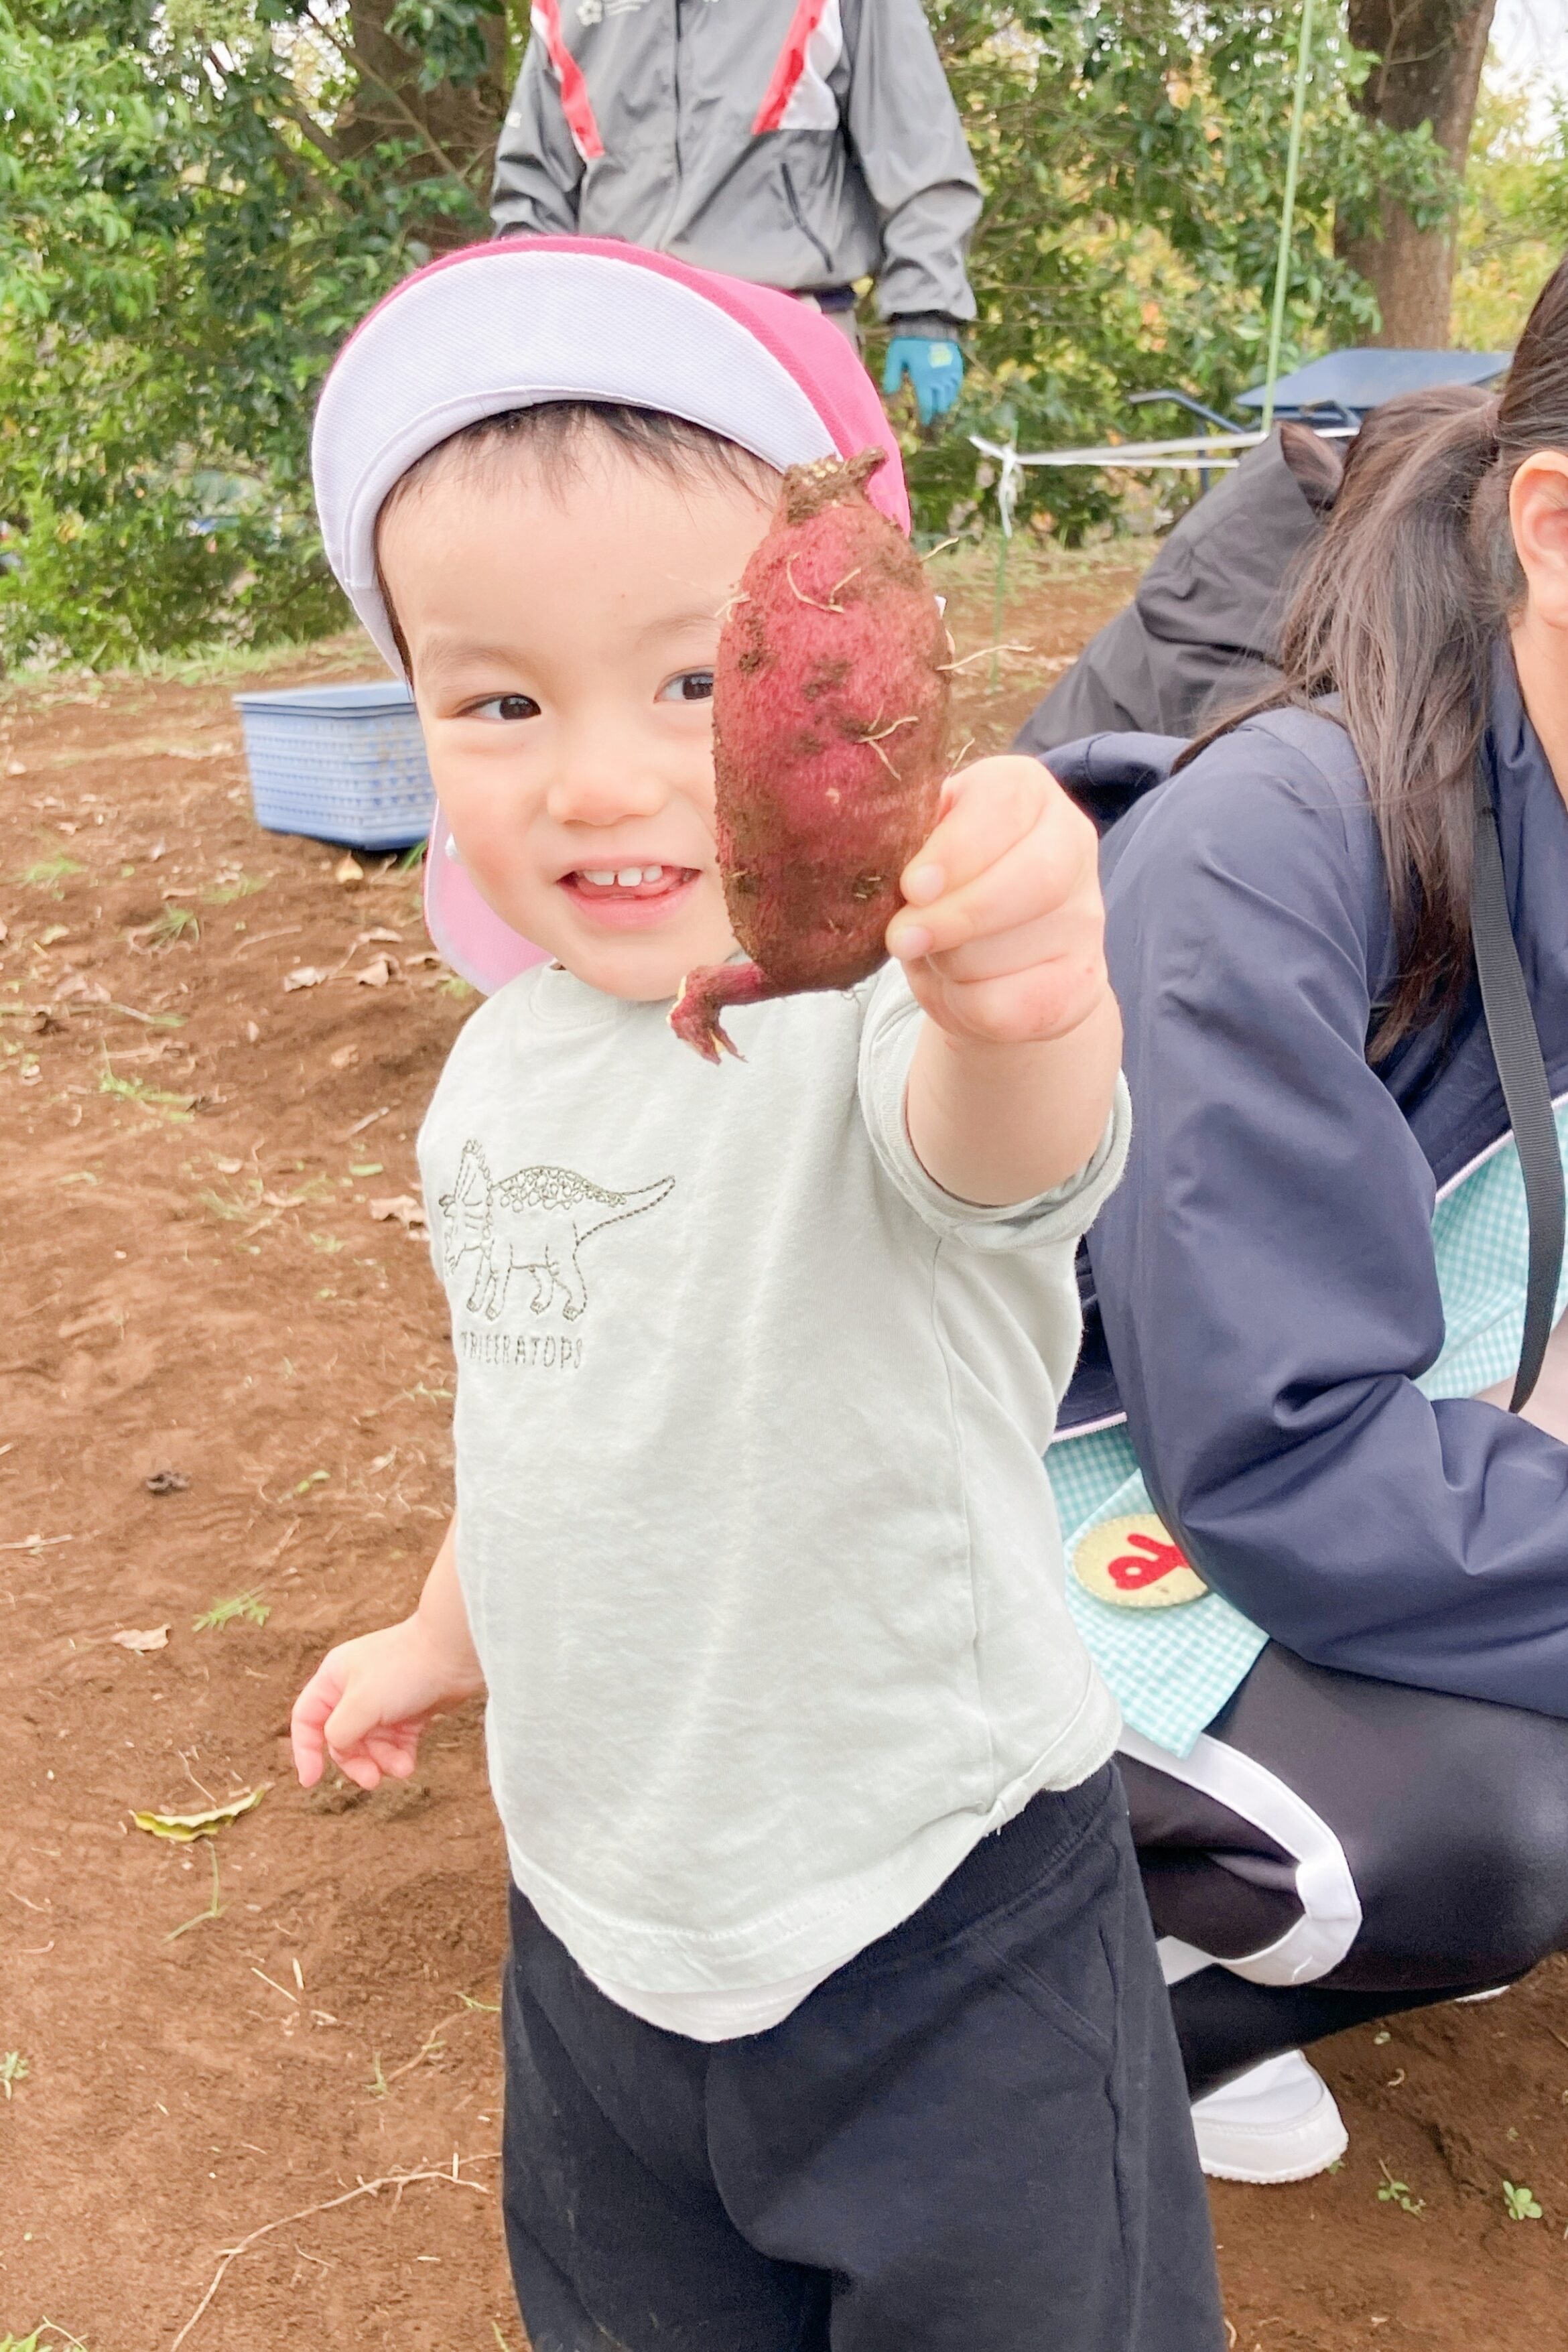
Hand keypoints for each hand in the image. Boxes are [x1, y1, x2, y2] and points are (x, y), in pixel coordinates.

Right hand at [290, 1613, 485, 1792]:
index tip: (311, 1781)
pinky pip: (396, 1745)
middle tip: (371, 1780)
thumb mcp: (361, 1703)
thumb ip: (339, 1731)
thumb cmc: (405, 1669)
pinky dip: (400, 1757)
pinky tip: (409, 1765)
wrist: (456, 1653)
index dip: (305, 1750)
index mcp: (334, 1677)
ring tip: (403, 1768)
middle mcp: (355, 1690)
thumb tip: (336, 1747)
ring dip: (383, 1762)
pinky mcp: (410, 1712)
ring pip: (371, 1746)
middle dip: (356, 1762)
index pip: (307, 1719)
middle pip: (342, 1739)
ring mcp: (384, 1701)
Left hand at [882, 334, 963, 425]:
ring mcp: (950, 372)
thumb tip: (889, 400)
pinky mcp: (957, 365)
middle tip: (931, 420)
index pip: (927, 405)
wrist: (929, 320)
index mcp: (924, 379)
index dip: (925, 417)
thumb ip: (892, 379)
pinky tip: (947, 396)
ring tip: (939, 411)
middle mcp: (939, 379)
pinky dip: (952, 394)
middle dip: (935, 414)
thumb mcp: (895, 357)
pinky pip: (957, 385)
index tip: (923, 423)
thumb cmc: (908, 340)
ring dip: (944, 406)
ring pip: (950, 397)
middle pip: (940, 405)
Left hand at [885, 756, 1108, 1046]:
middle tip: (902, 937)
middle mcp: (1071, 842)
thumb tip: (907, 889)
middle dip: (959, 916)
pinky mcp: (1083, 982)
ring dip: (954, 963)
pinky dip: (970, 1005)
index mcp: (1026, 791)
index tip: (913, 887)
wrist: (982, 961)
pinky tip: (957, 990)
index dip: (957, 850)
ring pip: (1017, 947)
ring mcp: (1086, 916)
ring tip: (932, 956)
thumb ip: (910, 851)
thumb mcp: (919, 852)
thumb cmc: (937, 889)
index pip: (1005, 804)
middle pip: (1035, 878)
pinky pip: (1020, 1004)